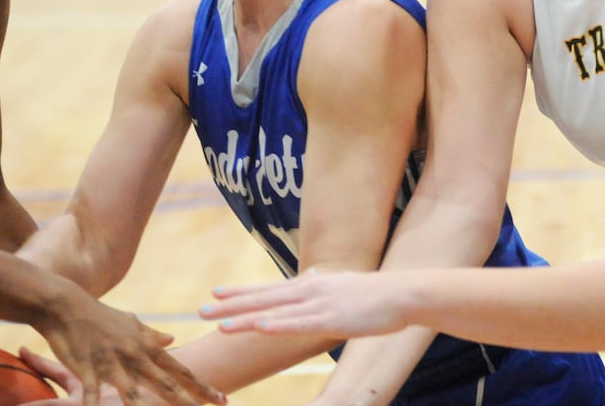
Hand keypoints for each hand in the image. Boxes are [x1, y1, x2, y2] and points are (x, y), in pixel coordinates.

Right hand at [33, 292, 222, 405]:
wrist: (68, 305)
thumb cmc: (100, 316)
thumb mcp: (131, 324)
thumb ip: (151, 336)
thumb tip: (172, 339)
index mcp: (147, 347)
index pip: (180, 370)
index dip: (201, 385)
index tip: (222, 397)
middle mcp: (135, 356)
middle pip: (167, 384)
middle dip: (190, 399)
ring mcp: (113, 362)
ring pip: (134, 390)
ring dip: (144, 405)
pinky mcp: (88, 367)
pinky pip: (93, 390)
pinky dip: (93, 403)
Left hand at [201, 269, 406, 338]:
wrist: (403, 294)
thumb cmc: (375, 294)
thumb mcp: (344, 285)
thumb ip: (324, 284)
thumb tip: (312, 276)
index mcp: (312, 284)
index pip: (269, 289)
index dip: (241, 291)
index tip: (215, 294)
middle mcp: (310, 290)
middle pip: (263, 298)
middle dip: (231, 305)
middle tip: (201, 310)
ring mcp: (320, 304)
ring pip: (275, 312)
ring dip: (246, 318)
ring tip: (219, 324)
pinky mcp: (332, 319)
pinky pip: (299, 324)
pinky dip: (278, 326)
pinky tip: (259, 328)